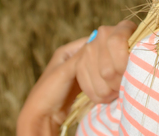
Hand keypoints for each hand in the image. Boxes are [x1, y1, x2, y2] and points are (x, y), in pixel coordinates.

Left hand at [16, 20, 136, 135]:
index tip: (114, 48)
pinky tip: (108, 80)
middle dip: (104, 57)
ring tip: (113, 71)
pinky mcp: (81, 84)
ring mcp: (77, 72)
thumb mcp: (65, 71)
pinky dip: (101, 78)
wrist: (42, 117)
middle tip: (115, 61)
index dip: (102, 44)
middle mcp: (73, 59)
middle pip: (94, 53)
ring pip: (95, 65)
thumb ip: (81, 58)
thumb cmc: (48, 92)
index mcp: (67, 51)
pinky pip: (94, 76)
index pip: (90, 42)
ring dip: (103, 69)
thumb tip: (99, 43)